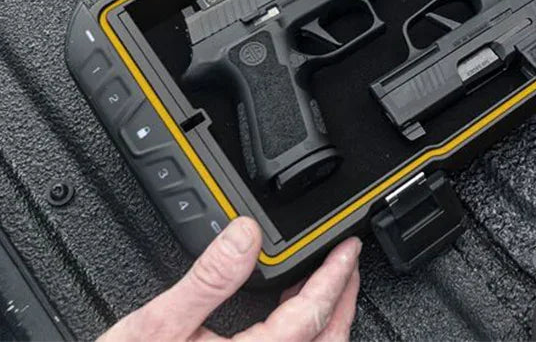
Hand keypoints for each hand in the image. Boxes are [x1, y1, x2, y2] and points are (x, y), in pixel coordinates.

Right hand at [99, 218, 360, 341]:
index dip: (334, 276)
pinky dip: (302, 341)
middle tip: (348, 266)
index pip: (311, 315)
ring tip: (327, 290)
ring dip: (327, 325)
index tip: (348, 249)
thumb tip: (246, 235)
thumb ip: (207, 280)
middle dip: (343, 301)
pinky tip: (290, 325)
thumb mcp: (156, 327)